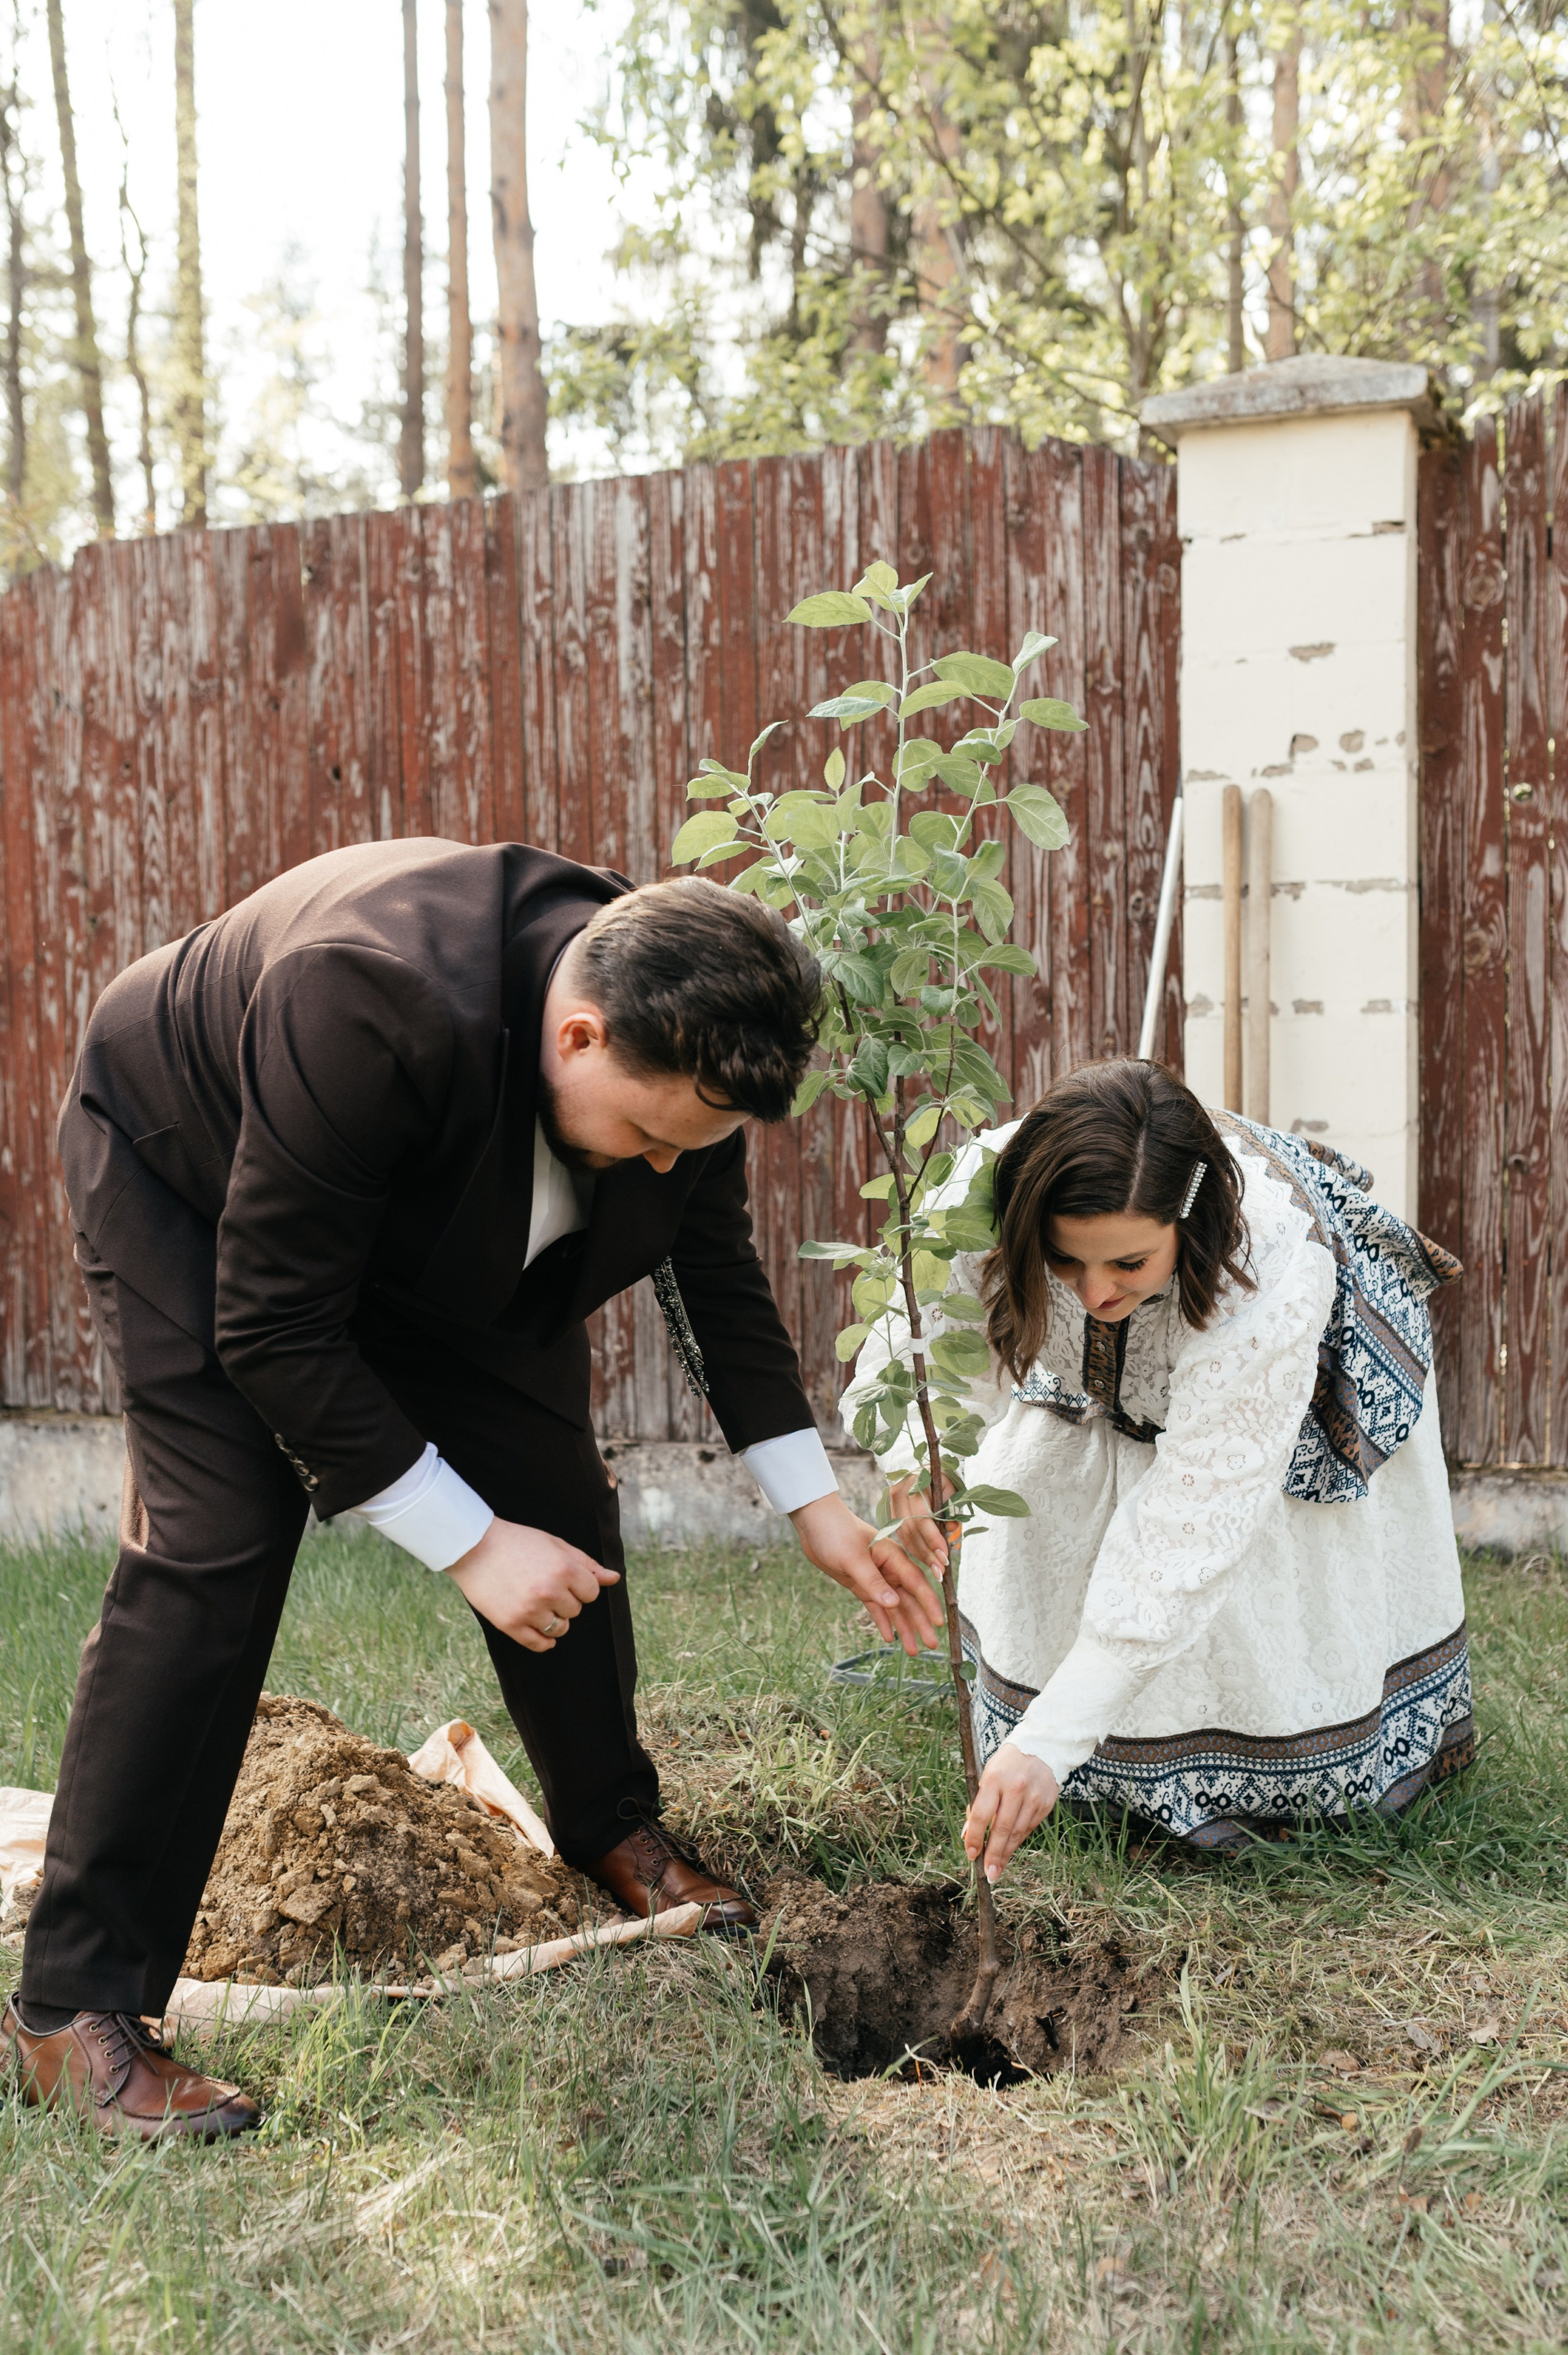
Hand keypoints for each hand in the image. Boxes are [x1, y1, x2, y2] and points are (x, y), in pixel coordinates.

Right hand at [447, 1517, 618, 1651]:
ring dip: (554, 1619)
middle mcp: (549, 1592)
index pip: (591, 1593)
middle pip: (576, 1611)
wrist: (474, 1547)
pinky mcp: (511, 1625)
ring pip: (561, 1629)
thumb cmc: (518, 1542)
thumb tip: (613, 1579)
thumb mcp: (555, 1545)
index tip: (565, 1579)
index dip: (580, 1586)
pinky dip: (544, 1640)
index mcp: (563, 1569)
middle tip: (544, 1586)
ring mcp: (529, 1610)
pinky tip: (538, 1626)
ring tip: (538, 1602)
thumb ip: (586, 1563)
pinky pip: (539, 1644)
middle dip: (565, 1600)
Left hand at [789, 1491, 943, 1654]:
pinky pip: (875, 1607)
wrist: (814, 1523)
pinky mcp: (861, 1585)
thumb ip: (873, 1581)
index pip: (916, 1583)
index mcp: (893, 1557)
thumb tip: (894, 1604)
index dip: (928, 1604)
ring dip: (904, 1626)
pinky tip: (890, 1637)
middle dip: (920, 1622)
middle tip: (932, 1645)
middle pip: (909, 1599)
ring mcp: (875, 1578)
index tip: (938, 1623)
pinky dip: (883, 1621)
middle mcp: (889, 1569)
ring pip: (894, 1607)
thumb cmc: (836, 1532)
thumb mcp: (853, 1558)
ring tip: (913, 1650)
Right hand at [887, 1470, 952, 1576]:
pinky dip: (914, 1549)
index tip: (944, 1555)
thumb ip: (954, 1508)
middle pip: (910, 1529)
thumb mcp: (953, 1490)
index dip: (933, 1538)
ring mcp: (892, 1503)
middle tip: (940, 1569)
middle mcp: (899, 1491)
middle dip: (926, 1552)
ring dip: (920, 1555)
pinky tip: (926, 1559)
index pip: (922, 1516)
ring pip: (904, 1535)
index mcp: (915, 1482)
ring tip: (935, 1569)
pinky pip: (901, 1535)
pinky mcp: (891, 1513)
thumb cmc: (943, 1481)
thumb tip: (952, 1529)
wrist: (925, 1470)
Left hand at [962, 1742, 1059, 1881]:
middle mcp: (1015, 1788)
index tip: (971, 1854)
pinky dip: (1019, 1840)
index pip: (981, 1815)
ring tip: (997, 1869)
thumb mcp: (987, 1776)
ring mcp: (1034, 1797)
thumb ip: (978, 1804)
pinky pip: (1029, 1828)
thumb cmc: (1007, 1763)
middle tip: (988, 1874)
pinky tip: (1011, 1849)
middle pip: (1002, 1829)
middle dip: (994, 1855)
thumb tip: (968, 1835)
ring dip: (1007, 1854)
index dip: (975, 1837)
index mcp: (994, 1778)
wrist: (1043, 1747)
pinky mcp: (1046, 1804)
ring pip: (1018, 1832)